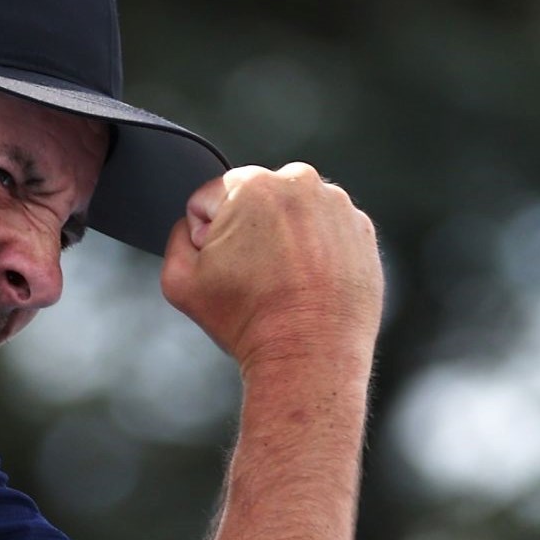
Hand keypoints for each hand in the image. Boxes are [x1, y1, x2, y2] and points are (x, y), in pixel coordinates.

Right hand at [159, 164, 382, 379]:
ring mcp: (338, 206)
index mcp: (253, 185)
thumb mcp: (179, 281)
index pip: (211, 198)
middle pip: (256, 200)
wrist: (308, 357)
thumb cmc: (247, 322)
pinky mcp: (362, 231)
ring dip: (285, 240)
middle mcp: (301, 182)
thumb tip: (193, 227)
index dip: (206, 236)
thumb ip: (177, 238)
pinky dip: (318, 252)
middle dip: (249, 232)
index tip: (225, 267)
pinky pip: (328, 231)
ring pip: (295, 214)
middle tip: (255, 278)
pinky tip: (311, 284)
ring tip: (285, 283)